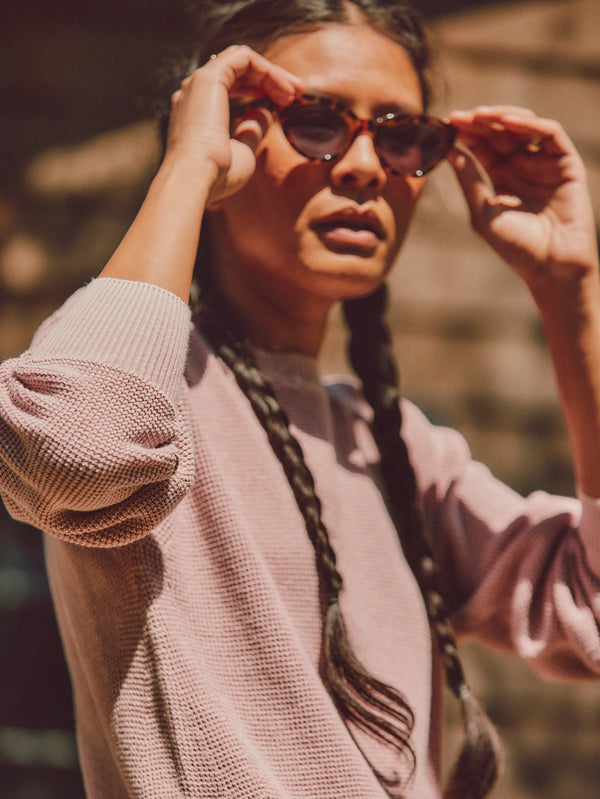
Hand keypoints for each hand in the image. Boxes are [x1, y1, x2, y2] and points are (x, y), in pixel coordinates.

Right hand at [165, 45, 303, 204]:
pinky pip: (243, 58)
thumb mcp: (243, 152)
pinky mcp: (208, 77)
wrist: (196, 180)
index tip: (287, 104)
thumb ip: (252, 129)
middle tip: (298, 93)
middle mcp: (195, 93)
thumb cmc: (217, 176)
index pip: (233, 87)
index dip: (263, 91)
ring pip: (242, 61)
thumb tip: (266, 111)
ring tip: (294, 91)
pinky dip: (267, 69)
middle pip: (239, 72)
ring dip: (272, 73)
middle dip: (271, 79)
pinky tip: (283, 88)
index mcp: (199, 112)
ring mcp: (199, 83)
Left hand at [447, 106, 598, 290]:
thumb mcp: (484, 214)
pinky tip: (508, 122)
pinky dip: (529, 124)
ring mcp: (545, 163)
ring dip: (501, 118)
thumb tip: (449, 151)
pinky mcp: (566, 164)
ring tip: (479, 116)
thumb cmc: (516, 248)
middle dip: (479, 123)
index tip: (446, 125)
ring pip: (524, 128)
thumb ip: (469, 182)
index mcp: (501, 179)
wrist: (551, 267)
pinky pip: (550, 135)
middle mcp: (522, 167)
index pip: (482, 148)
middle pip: (499, 134)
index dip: (466, 135)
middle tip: (458, 117)